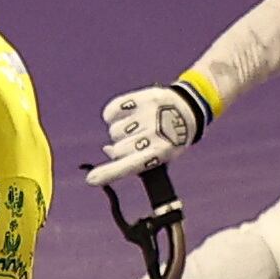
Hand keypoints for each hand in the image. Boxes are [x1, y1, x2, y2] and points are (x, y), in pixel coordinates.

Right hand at [81, 78, 212, 186]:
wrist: (188, 107)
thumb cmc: (171, 137)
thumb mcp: (160, 154)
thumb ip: (134, 159)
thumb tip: (108, 151)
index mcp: (160, 152)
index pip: (129, 166)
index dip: (109, 173)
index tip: (91, 179)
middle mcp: (153, 134)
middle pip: (117, 149)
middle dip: (121, 148)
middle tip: (137, 140)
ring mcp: (146, 115)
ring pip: (114, 131)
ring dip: (120, 130)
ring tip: (137, 125)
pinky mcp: (139, 99)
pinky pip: (111, 112)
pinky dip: (113, 114)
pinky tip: (127, 114)